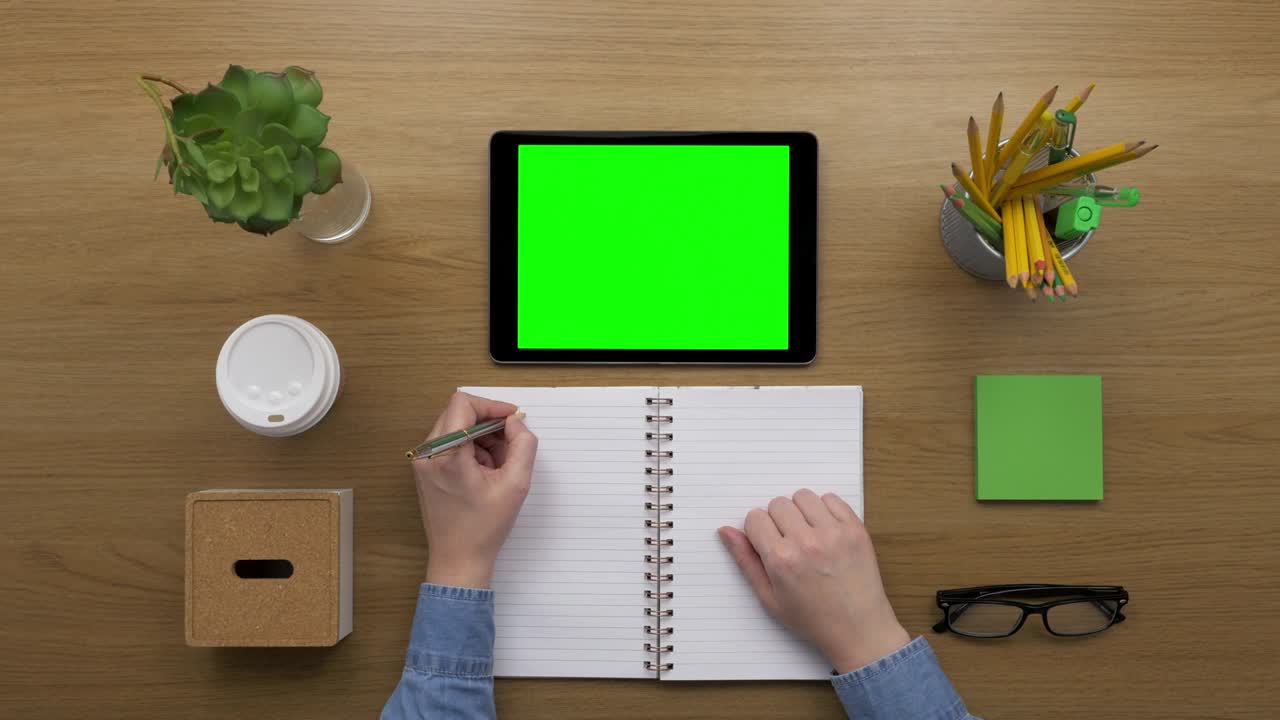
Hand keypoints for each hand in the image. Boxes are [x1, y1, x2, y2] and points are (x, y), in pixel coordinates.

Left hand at [414, 392, 537, 588]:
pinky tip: (484, 473)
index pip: (464, 404)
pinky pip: (449, 443)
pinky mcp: (425, 470)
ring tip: (497, 467)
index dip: (492, 406)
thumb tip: (515, 422)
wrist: (458, 560)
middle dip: (488, 424)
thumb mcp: (516, 484)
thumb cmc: (484, 528)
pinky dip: (470, 449)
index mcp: (446, 454)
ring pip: (455, 427)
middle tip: (509, 447)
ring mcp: (422, 462)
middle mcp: (428, 454)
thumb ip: (523, 445)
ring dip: (481, 438)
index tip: (512, 419)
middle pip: (458, 413)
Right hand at [718, 490, 909, 673]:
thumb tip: (726, 531)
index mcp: (781, 559)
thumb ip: (745, 560)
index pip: (755, 518)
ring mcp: (834, 533)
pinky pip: (831, 499)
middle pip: (777, 504)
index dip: (758, 531)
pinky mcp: (855, 529)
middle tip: (789, 543)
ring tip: (807, 534)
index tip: (768, 545)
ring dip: (800, 511)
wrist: (859, 629)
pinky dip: (825, 509)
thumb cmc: (813, 618)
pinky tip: (826, 531)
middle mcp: (806, 542)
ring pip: (803, 496)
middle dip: (777, 520)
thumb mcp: (769, 597)